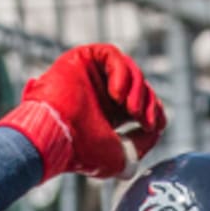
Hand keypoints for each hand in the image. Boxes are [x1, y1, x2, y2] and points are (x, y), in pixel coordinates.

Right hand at [0, 44, 166, 180]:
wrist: (53, 138)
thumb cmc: (81, 151)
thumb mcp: (121, 155)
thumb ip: (142, 143)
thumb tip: (156, 130)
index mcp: (107, 113)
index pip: (140, 102)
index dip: (154, 110)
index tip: (156, 125)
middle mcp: (99, 92)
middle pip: (138, 85)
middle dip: (148, 102)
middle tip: (145, 120)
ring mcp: (90, 74)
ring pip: (129, 68)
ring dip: (137, 90)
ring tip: (131, 110)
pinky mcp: (80, 58)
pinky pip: (111, 55)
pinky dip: (120, 73)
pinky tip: (116, 95)